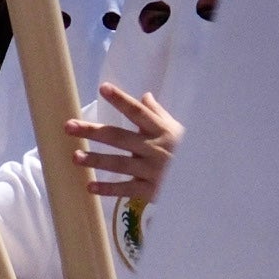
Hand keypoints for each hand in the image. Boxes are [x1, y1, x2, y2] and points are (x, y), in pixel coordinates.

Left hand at [72, 84, 181, 203]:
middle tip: (69, 126)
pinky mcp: (151, 190)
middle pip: (119, 137)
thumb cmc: (190, 152)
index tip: (103, 88)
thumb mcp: (178, 130)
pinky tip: (90, 186)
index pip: (138, 112)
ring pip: (119, 163)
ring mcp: (152, 170)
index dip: (121, 99)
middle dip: (93, 131)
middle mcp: (154, 148)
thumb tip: (144, 96)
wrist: (210, 181)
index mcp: (161, 131)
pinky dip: (108, 189)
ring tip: (75, 157)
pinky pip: (126, 189)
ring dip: (96, 160)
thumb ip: (158, 114)